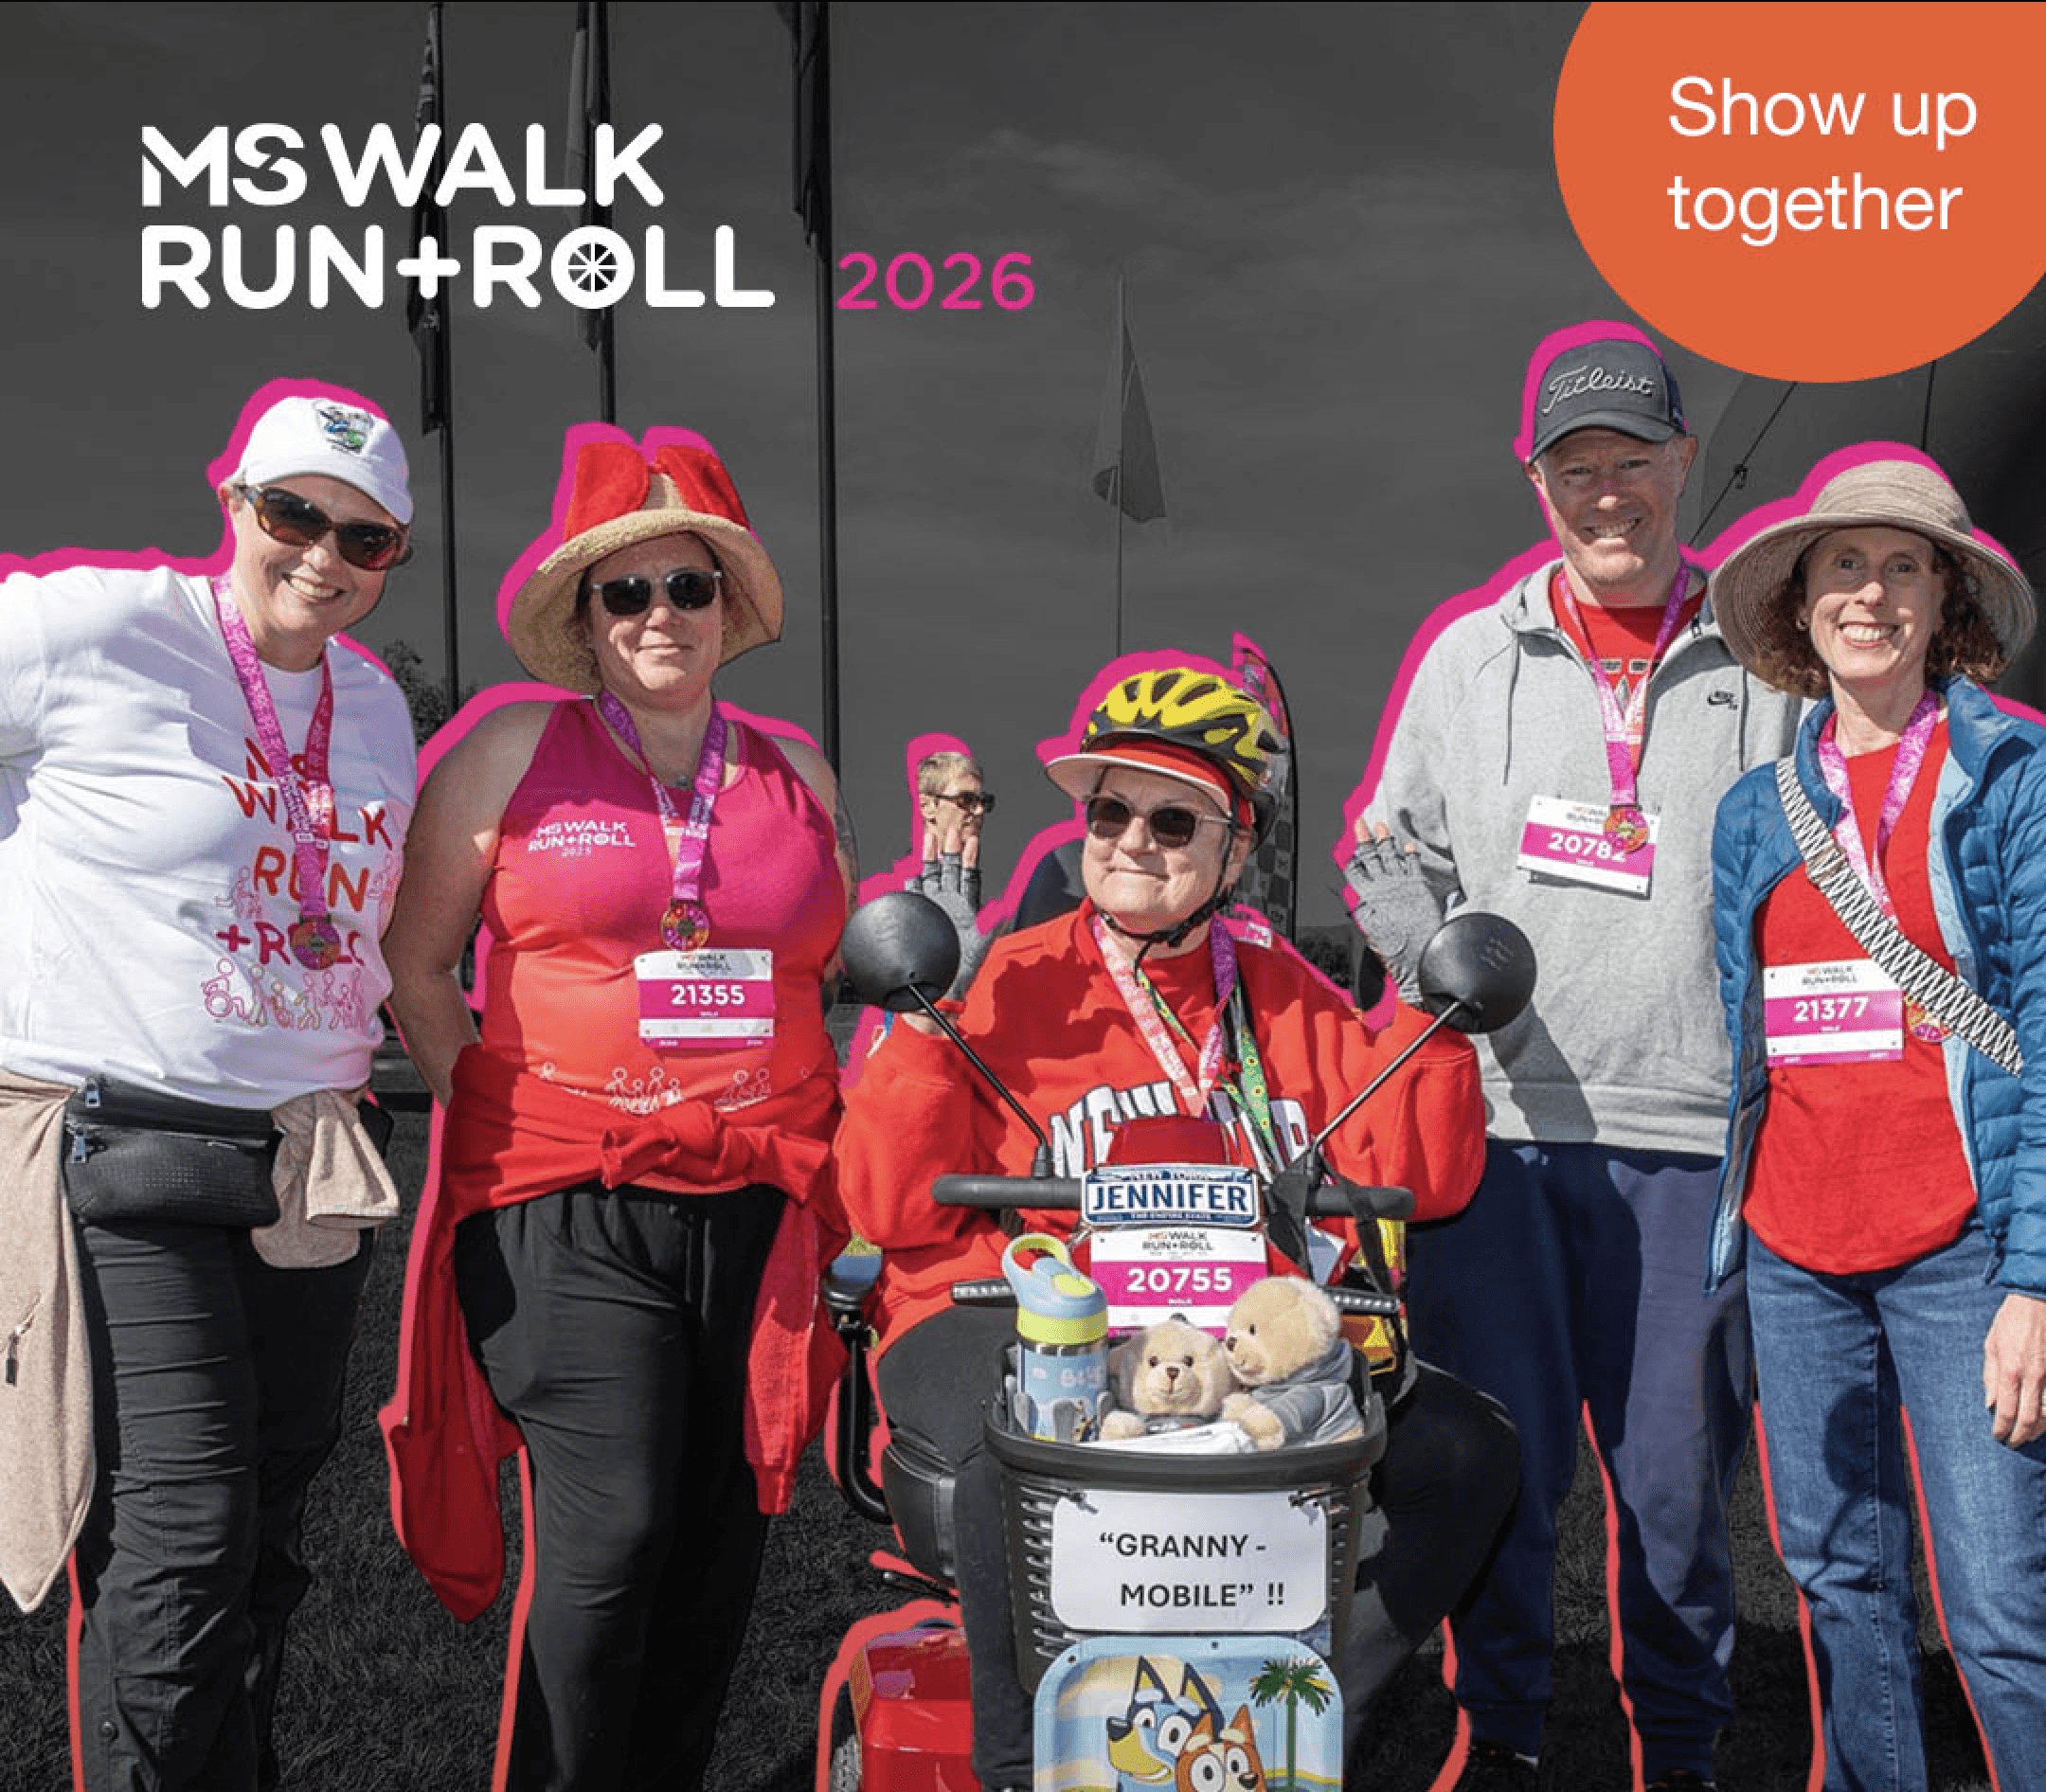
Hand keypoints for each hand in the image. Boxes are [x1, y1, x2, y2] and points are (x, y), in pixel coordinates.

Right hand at [915, 823, 985, 996]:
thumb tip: (1005, 908)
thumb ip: (992, 922)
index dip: (971, 858)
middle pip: (949, 870)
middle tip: (951, 831)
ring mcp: (932, 906)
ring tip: (931, 838)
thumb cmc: (963, 964)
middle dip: (950, 850)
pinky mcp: (918, 914)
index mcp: (965, 905)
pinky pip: (913, 893)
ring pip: (931, 876)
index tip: (973, 840)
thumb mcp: (982, 942)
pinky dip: (912, 881)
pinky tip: (911, 869)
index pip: (969, 875)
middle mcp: (949, 902)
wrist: (941, 981)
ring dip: (930, 858)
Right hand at [1342, 821, 1441, 1002]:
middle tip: (1361, 822)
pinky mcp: (1420, 886)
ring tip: (1382, 826)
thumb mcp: (1370, 933)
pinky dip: (1410, 853)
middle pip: (1370, 857)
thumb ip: (1363, 913)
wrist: (1422, 956)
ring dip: (1385, 839)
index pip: (1354, 871)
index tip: (1348, 846)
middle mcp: (1383, 887)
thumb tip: (1356, 901)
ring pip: (1390, 855)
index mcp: (1367, 898)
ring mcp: (1402, 884)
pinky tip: (1409, 845)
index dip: (1351, 858)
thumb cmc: (1396, 952)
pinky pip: (1413, 863)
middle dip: (1364, 838)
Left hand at [1983, 1290, 2045, 1447]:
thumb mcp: (1991, 1344)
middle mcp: (2033, 1377)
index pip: (2006, 1410)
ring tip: (2029, 1436)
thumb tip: (1990, 1402)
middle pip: (2029, 1419)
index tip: (1998, 1436)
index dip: (2002, 1428)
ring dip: (2038, 1430)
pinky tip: (2044, 1419)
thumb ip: (1990, 1375)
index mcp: (2010, 1370)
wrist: (2038, 1301)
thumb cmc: (2011, 1320)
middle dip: (2020, 1436)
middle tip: (2013, 1443)